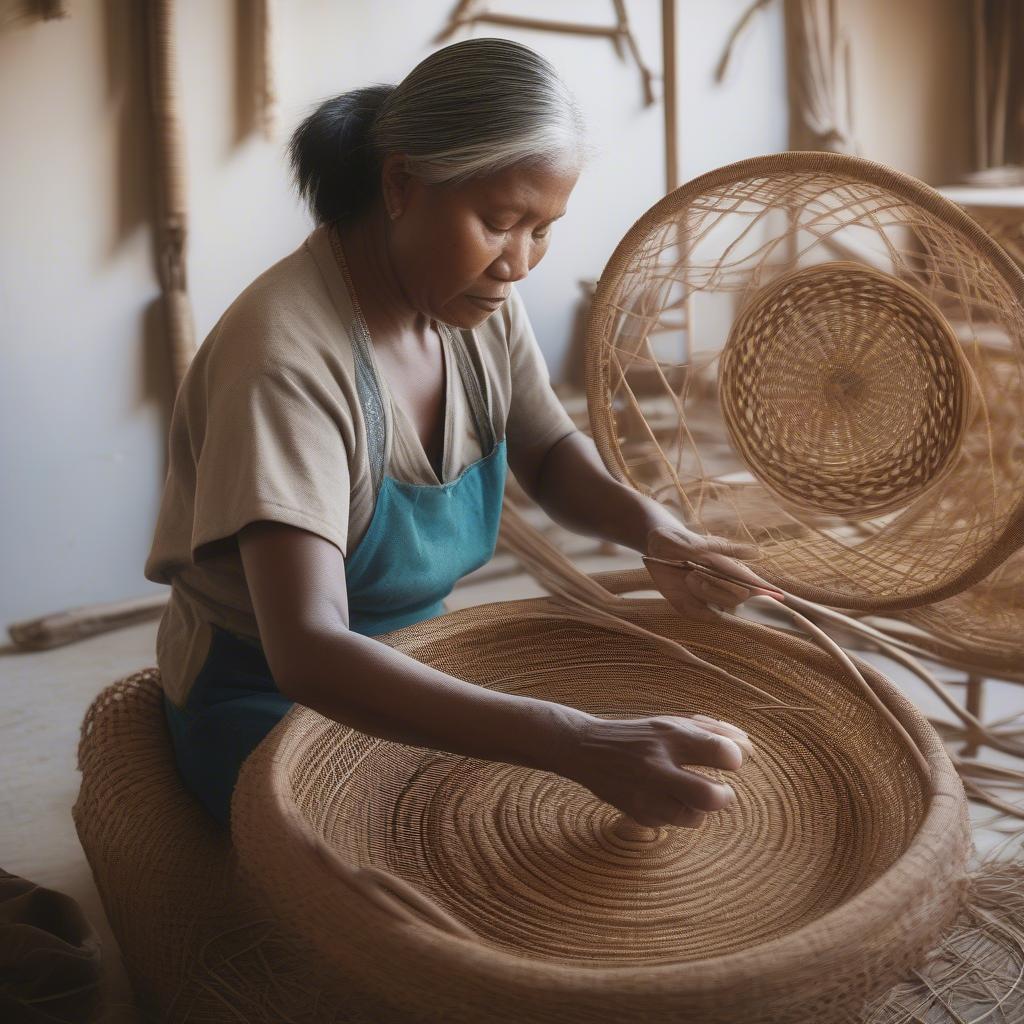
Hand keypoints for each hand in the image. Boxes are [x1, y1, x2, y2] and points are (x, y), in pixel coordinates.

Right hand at [555, 710, 754, 828]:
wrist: (586, 749)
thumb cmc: (639, 735)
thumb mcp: (671, 723)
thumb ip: (712, 733)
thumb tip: (750, 750)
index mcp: (669, 735)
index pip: (720, 752)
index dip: (736, 758)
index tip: (730, 761)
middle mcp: (656, 765)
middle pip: (709, 797)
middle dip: (725, 798)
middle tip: (722, 792)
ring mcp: (644, 793)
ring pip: (694, 817)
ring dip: (699, 808)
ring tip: (687, 793)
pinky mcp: (636, 813)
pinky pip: (672, 823)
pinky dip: (676, 813)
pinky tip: (664, 797)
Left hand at [643, 523, 783, 620]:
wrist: (656, 547)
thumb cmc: (679, 541)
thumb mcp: (698, 542)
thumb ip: (726, 550)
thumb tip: (754, 552)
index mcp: (727, 568)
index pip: (751, 583)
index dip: (766, 591)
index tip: (780, 596)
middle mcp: (721, 585)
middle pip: (736, 598)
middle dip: (718, 590)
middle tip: (695, 575)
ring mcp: (706, 598)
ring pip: (718, 608)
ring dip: (702, 594)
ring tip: (687, 577)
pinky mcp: (691, 606)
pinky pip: (698, 615)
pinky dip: (691, 607)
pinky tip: (683, 591)